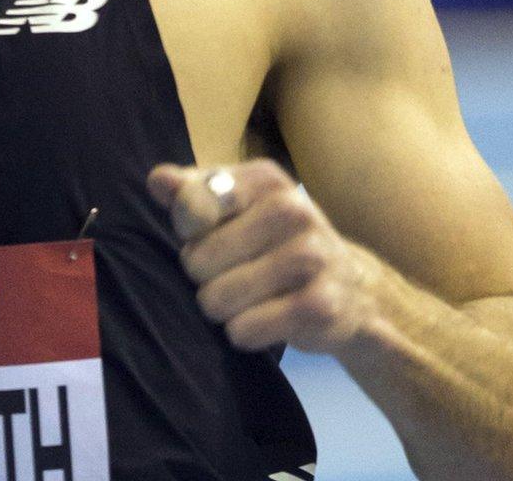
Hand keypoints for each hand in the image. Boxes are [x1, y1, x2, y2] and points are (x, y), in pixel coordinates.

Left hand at [148, 160, 381, 355]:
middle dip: (204, 277)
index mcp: (265, 179)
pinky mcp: (320, 306)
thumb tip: (158, 180)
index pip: (191, 205)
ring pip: (216, 299)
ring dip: (222, 309)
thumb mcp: (238, 209)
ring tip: (249, 299)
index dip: (188, 231)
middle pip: (196, 260)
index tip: (207, 234)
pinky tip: (267, 321)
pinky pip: (244, 330)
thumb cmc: (275, 243)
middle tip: (236, 274)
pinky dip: (244, 334)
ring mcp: (311, 257)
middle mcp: (292, 210)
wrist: (354, 290)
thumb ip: (193, 192)